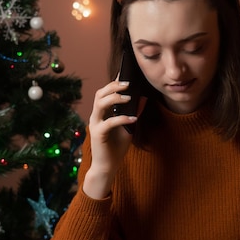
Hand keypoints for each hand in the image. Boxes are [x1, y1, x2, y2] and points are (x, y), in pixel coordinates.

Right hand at [83, 80, 136, 199]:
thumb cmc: (116, 147)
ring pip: (100, 103)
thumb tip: (144, 98)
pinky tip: (133, 118)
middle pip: (100, 93)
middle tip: (128, 83)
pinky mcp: (97, 134)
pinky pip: (109, 122)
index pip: (106, 92)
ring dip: (115, 98)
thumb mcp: (129, 128)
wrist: (108, 166)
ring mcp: (95, 124)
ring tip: (129, 97)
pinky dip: (121, 119)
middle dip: (114, 86)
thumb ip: (135, 113)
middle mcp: (97, 115)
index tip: (127, 73)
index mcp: (103, 112)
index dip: (115, 82)